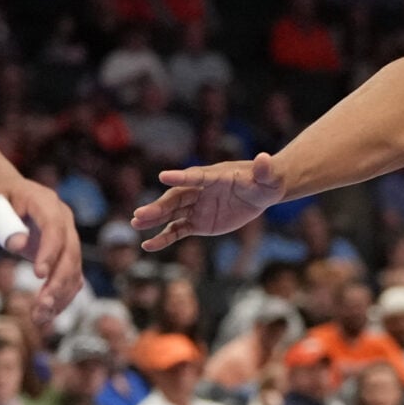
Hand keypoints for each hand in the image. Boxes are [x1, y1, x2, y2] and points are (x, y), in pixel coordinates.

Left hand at [0, 172, 84, 321]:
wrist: (3, 197)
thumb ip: (3, 222)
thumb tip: (19, 245)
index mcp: (47, 203)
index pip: (55, 229)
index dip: (51, 252)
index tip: (39, 275)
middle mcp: (65, 220)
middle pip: (71, 253)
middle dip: (59, 282)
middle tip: (43, 305)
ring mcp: (68, 238)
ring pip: (74, 270)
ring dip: (60, 295)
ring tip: (39, 317)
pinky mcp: (65, 255)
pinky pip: (69, 278)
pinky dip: (60, 297)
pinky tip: (45, 315)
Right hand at [133, 152, 288, 251]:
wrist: (259, 192)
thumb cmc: (263, 181)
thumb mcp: (267, 177)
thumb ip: (264, 170)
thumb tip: (264, 159)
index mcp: (214, 176)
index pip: (196, 176)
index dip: (181, 176)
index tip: (163, 176)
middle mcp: (199, 191)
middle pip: (176, 198)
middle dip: (159, 206)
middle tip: (140, 214)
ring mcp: (196, 207)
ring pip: (172, 214)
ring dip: (154, 219)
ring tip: (136, 224)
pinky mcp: (198, 223)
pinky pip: (178, 231)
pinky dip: (164, 238)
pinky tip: (149, 245)